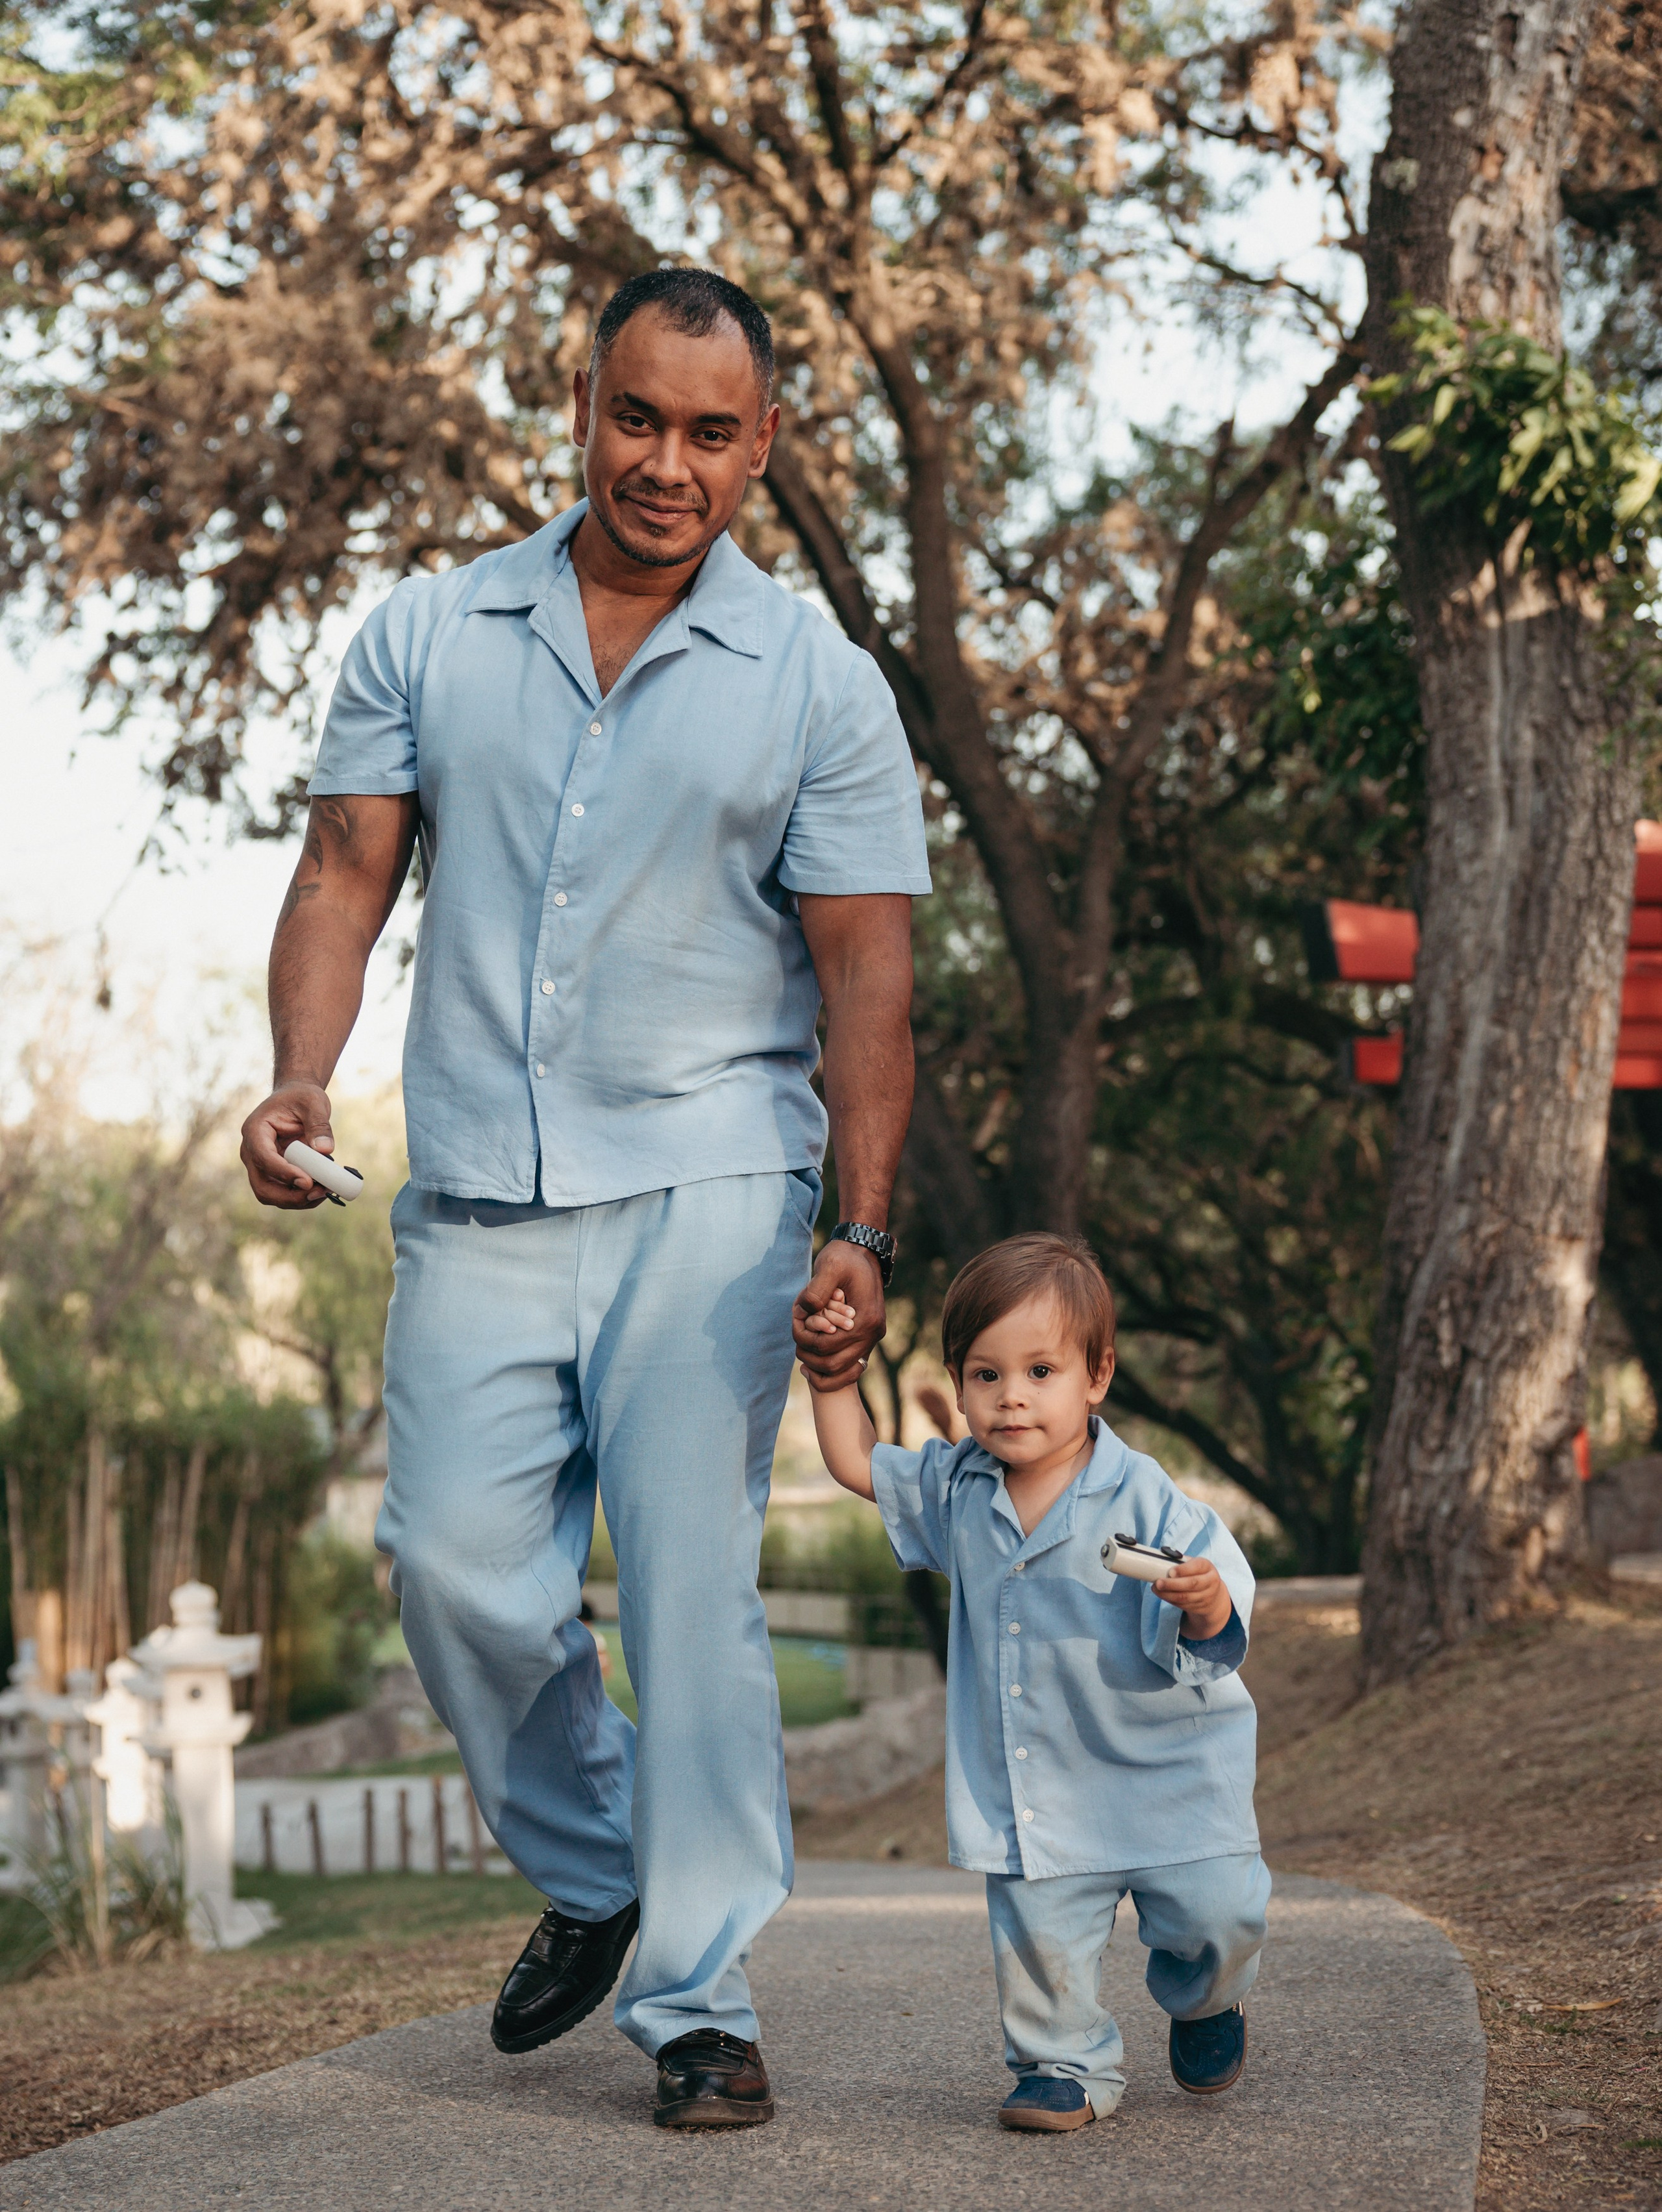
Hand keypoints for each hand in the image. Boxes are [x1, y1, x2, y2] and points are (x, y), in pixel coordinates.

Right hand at [240, 1081, 336, 1208]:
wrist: (295, 1099)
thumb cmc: (301, 1097)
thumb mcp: (313, 1102)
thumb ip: (319, 1124)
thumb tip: (325, 1150)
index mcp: (255, 1131)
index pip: (263, 1158)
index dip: (284, 1173)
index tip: (308, 1181)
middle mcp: (252, 1152)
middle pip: (262, 1186)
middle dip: (290, 1196)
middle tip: (319, 1192)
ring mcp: (260, 1165)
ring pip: (270, 1195)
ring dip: (297, 1200)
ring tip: (325, 1192)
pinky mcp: (273, 1174)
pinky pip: (283, 1193)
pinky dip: (301, 1198)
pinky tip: (321, 1190)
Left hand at [793, 1238, 885, 1392]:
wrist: (864, 1254)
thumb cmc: (845, 1258)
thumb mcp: (829, 1266)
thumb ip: (816, 1291)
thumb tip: (804, 1314)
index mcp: (865, 1319)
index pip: (827, 1345)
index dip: (804, 1339)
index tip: (794, 1323)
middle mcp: (872, 1334)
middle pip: (834, 1364)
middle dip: (809, 1356)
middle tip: (796, 1344)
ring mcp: (871, 1339)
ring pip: (843, 1373)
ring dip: (819, 1369)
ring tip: (801, 1355)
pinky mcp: (866, 1341)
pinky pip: (850, 1369)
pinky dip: (831, 1374)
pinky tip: (812, 1366)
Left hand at [1153, 1555, 1232, 1641]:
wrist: (1214, 1594)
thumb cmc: (1198, 1574)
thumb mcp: (1194, 1564)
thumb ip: (1181, 1562)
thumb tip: (1160, 1561)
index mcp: (1207, 1566)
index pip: (1196, 1566)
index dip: (1183, 1570)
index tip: (1170, 1572)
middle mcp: (1210, 1581)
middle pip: (1191, 1584)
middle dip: (1172, 1584)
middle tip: (1158, 1582)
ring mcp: (1207, 1596)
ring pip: (1186, 1597)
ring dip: (1168, 1594)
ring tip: (1156, 1589)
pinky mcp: (1200, 1607)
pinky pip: (1183, 1605)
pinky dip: (1171, 1600)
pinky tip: (1162, 1595)